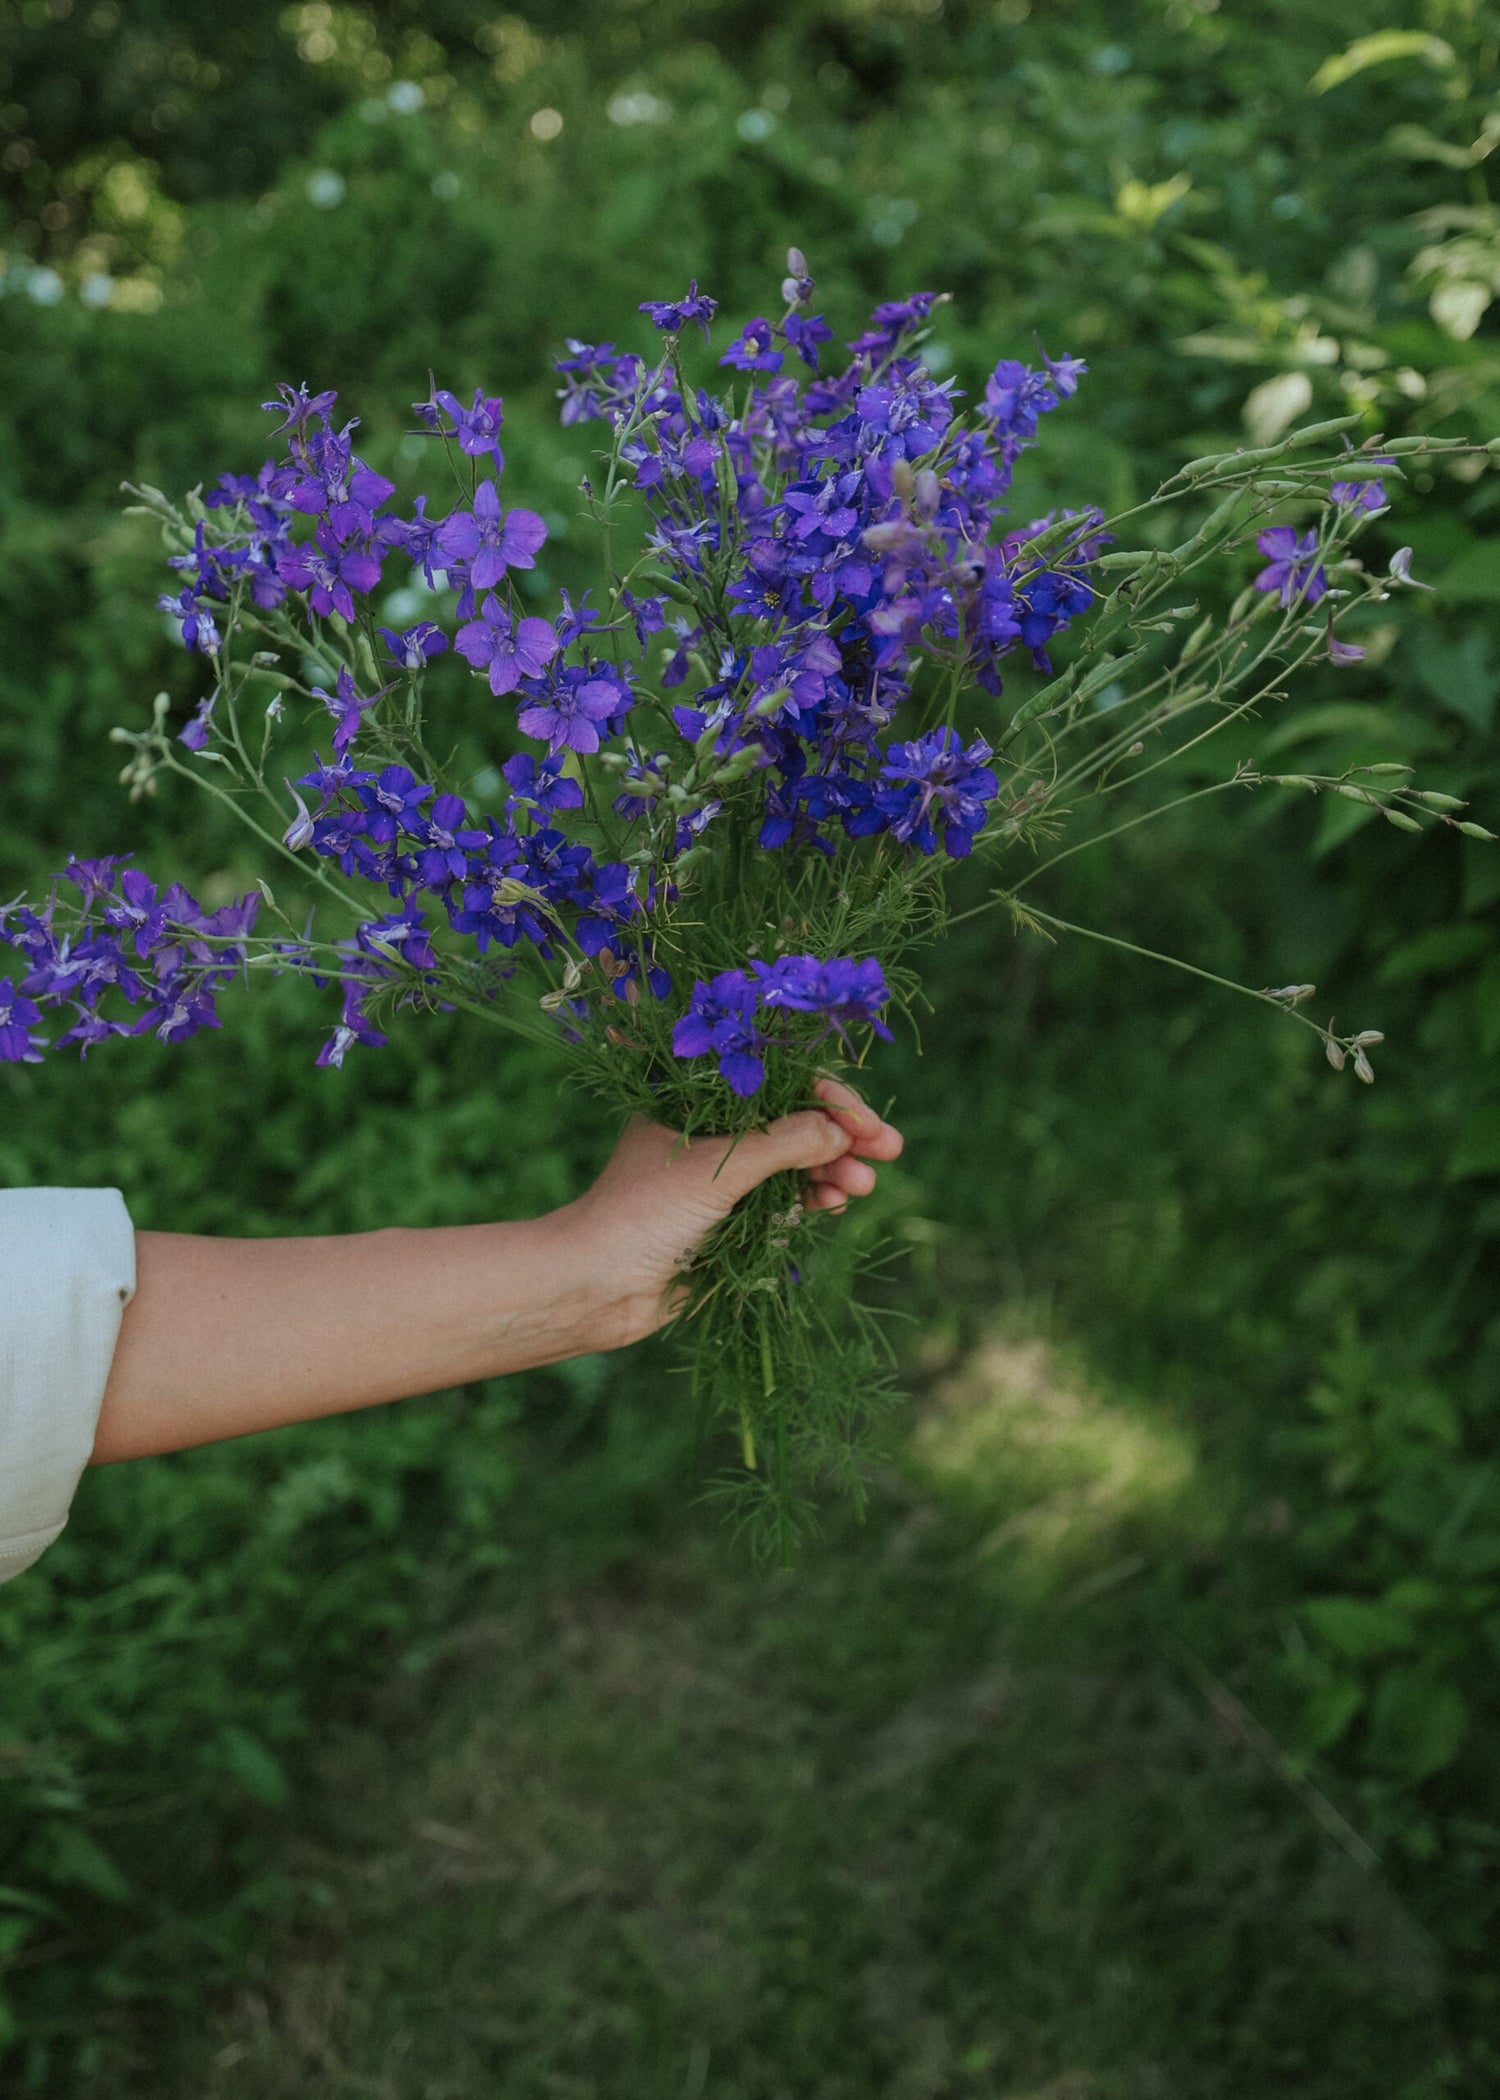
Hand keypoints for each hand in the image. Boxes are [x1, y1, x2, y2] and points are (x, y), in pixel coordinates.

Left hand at [556, 1077, 903, 1348]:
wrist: (597, 1286)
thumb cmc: (643, 1212)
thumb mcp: (718, 1168)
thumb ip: (785, 1143)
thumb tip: (843, 1129)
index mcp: (696, 1097)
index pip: (778, 1082)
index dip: (828, 1099)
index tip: (867, 1124)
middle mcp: (712, 1130)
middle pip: (793, 1119)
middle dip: (842, 1135)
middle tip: (888, 1151)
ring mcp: (721, 1175)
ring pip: (794, 1161)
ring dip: (832, 1169)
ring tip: (861, 1186)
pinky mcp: (729, 1217)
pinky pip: (783, 1199)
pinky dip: (811, 1198)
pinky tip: (834, 1203)